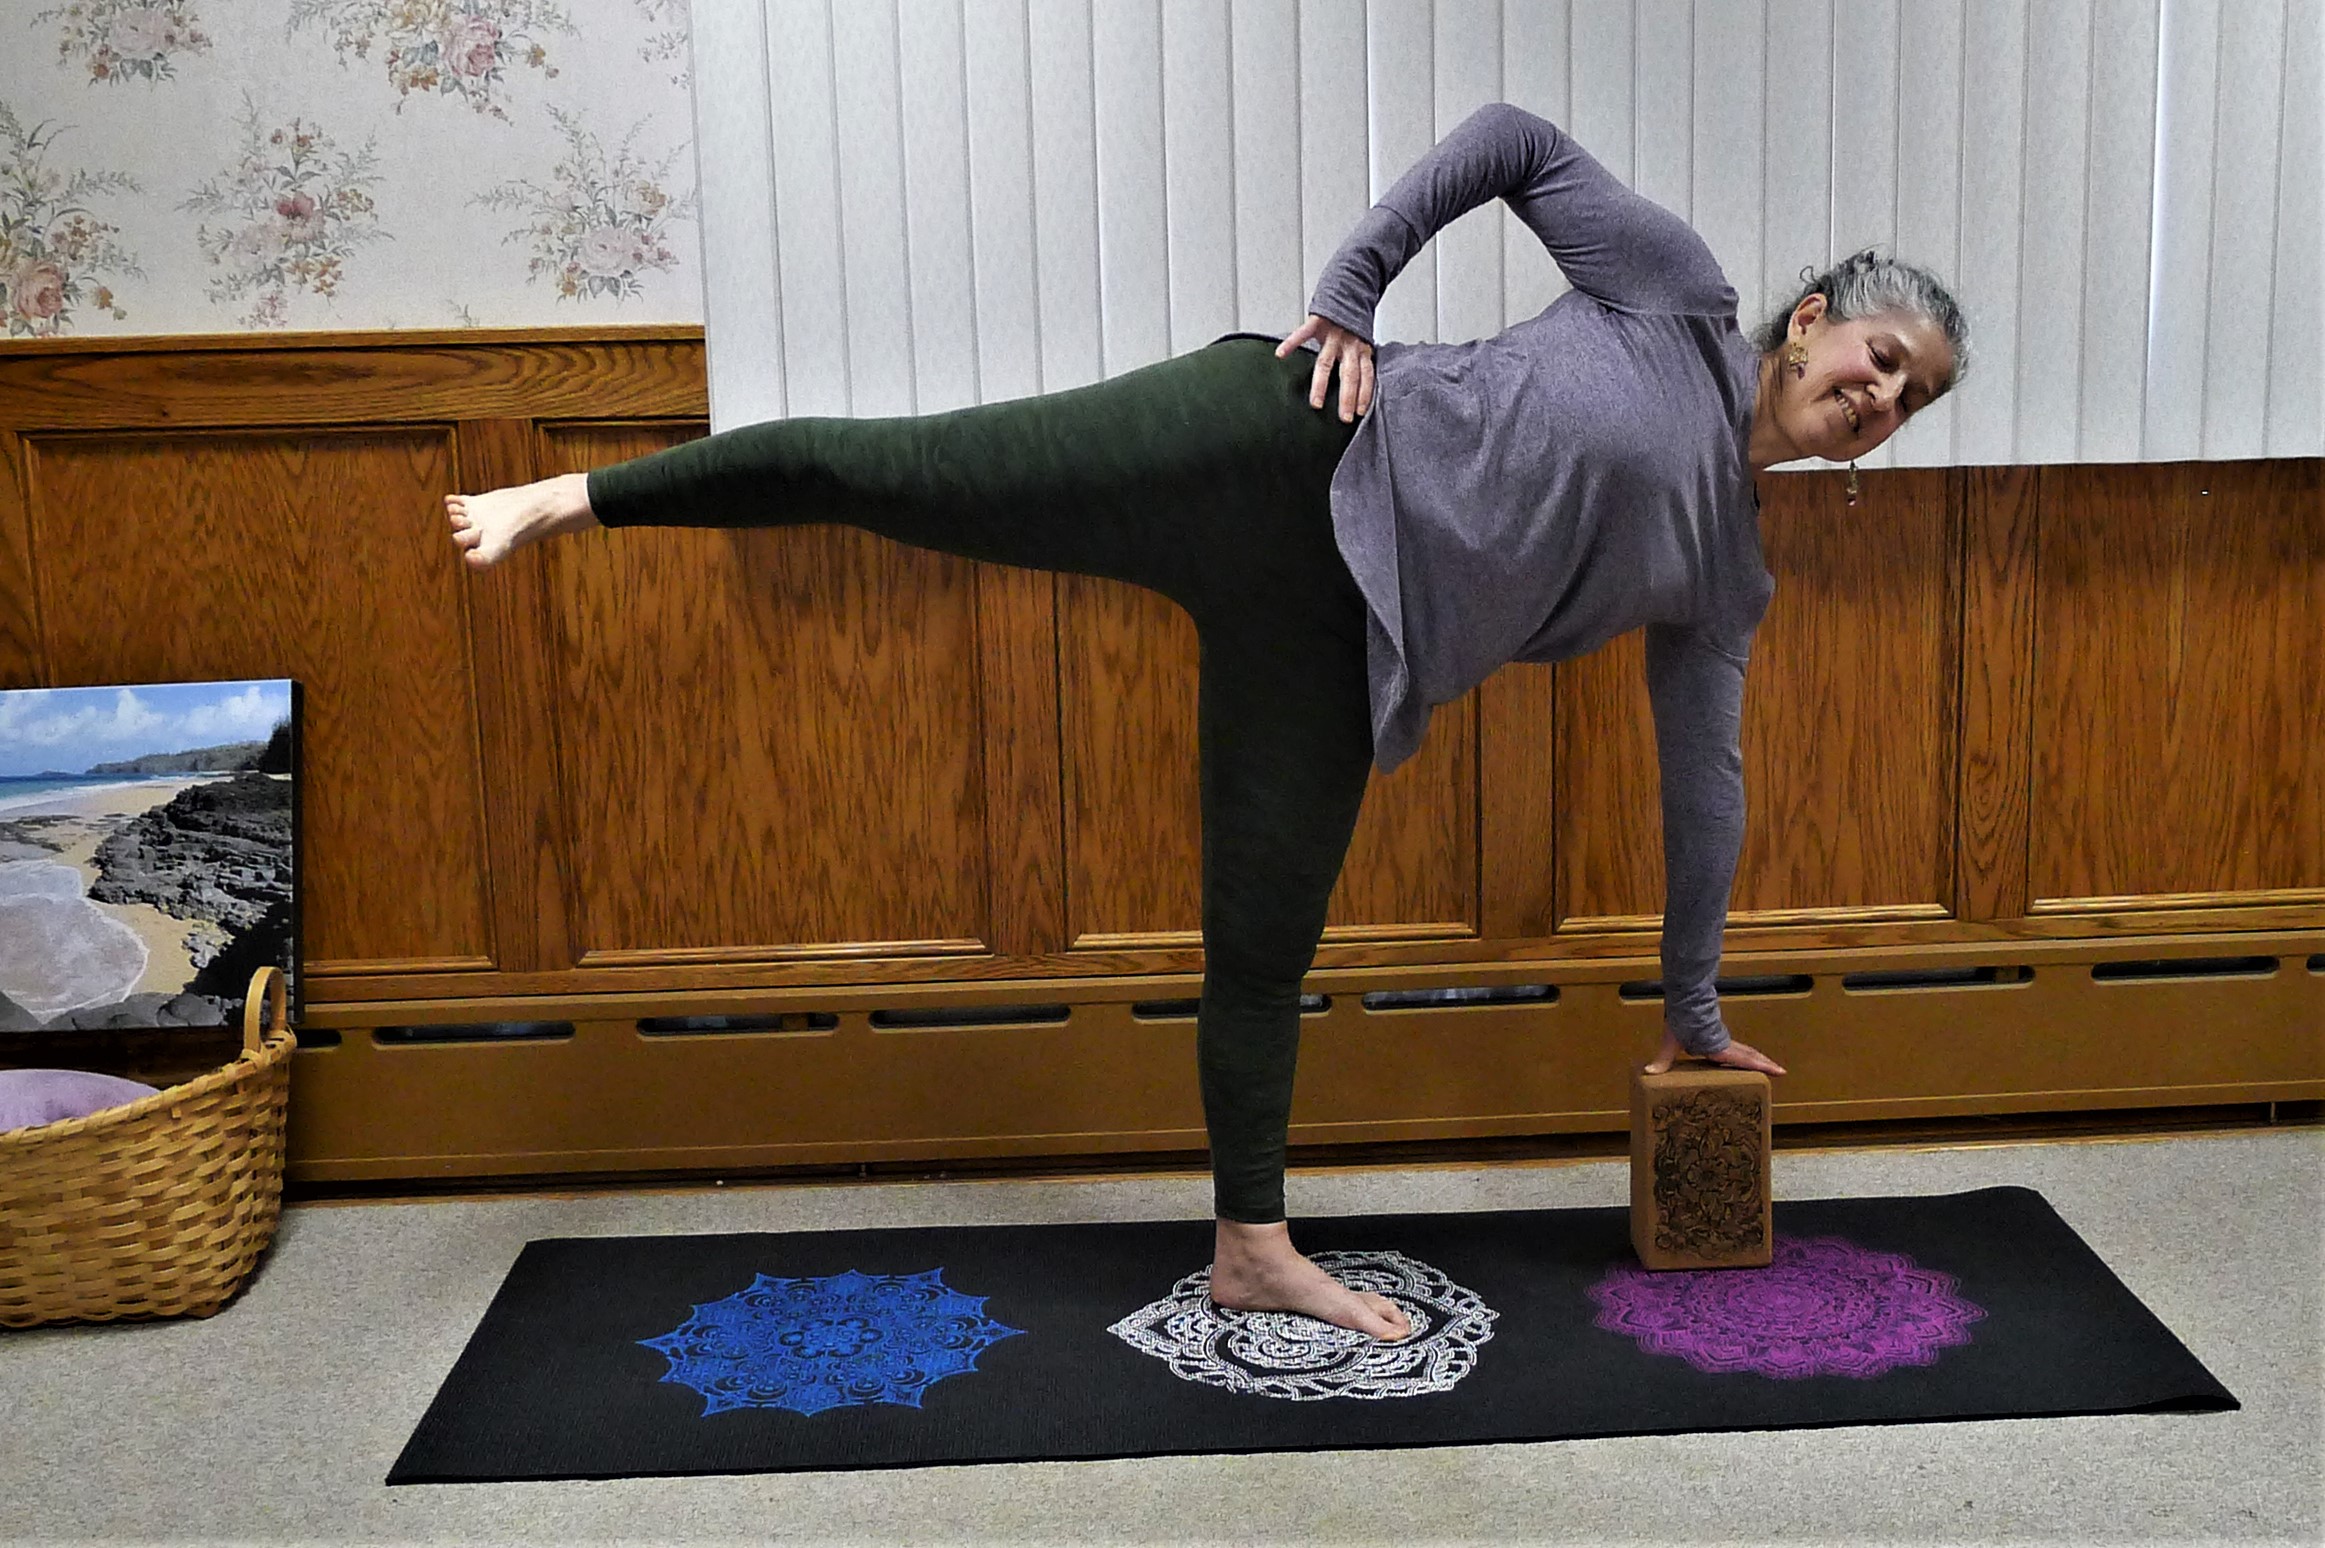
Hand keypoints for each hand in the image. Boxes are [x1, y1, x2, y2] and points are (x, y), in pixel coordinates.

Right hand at [1277, 314, 1374, 421]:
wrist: (1349, 289)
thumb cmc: (1352, 320)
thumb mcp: (1362, 339)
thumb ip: (1359, 359)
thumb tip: (1360, 383)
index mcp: (1361, 349)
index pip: (1366, 375)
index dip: (1364, 394)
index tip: (1360, 413)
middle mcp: (1349, 344)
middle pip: (1349, 374)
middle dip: (1347, 397)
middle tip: (1344, 417)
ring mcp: (1333, 334)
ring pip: (1326, 363)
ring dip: (1321, 384)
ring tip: (1315, 403)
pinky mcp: (1318, 322)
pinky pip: (1302, 334)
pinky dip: (1291, 343)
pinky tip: (1281, 354)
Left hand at [1644, 1029, 1786, 1076]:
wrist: (1683, 1001)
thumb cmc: (1680, 1021)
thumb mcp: (1671, 1042)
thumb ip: (1662, 1059)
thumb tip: (1649, 1072)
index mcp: (1719, 1048)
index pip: (1745, 1059)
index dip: (1761, 1066)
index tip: (1779, 1071)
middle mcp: (1725, 1044)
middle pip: (1751, 1054)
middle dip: (1765, 1063)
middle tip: (1781, 1072)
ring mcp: (1723, 1039)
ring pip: (1746, 1049)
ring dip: (1758, 1058)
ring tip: (1769, 1066)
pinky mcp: (1718, 1036)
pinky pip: (1737, 1046)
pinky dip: (1746, 1053)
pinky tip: (1744, 1058)